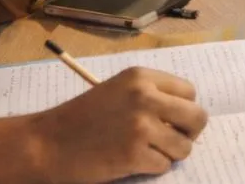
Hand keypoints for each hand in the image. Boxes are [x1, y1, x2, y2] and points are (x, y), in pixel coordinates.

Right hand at [28, 67, 208, 182]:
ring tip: (147, 152)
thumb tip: (187, 114)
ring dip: (170, 154)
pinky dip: (152, 167)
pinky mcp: (134, 154)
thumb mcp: (118, 91)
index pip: (189, 91)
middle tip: (172, 140)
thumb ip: (151, 95)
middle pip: (197, 117)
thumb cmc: (81, 118)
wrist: (47, 144)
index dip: (185, 109)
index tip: (173, 121)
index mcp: (141, 77)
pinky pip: (164, 165)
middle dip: (189, 133)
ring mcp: (141, 126)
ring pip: (184, 146)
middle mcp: (145, 97)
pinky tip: (131, 161)